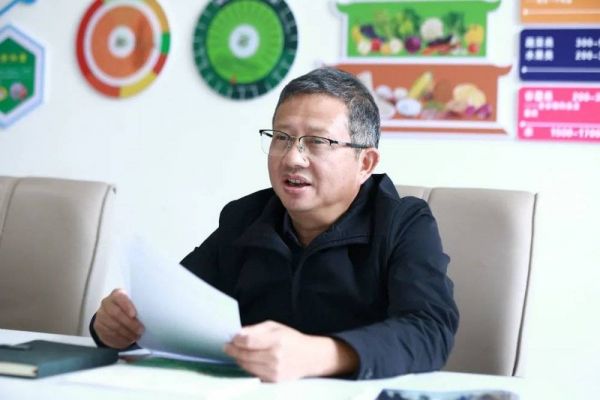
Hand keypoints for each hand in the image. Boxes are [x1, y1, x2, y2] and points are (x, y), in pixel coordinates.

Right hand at [93, 288, 143, 348]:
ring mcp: (101, 315)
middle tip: (140, 330)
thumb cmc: (128, 309)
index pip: (120, 297)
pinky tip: (128, 340)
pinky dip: (121, 339)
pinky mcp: (98, 326)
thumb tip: (152, 313)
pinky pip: (110, 334)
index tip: (134, 315)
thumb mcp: (133, 304)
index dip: (127, 306)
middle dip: (130, 324)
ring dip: (126, 333)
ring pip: (113, 326)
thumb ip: (138, 306)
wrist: (112, 316)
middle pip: (116, 314)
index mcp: (117, 294)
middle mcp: (106, 303)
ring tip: (136, 337)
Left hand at [223, 320, 357, 381]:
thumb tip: (237, 334)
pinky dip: (247, 367)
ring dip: (238, 359)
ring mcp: (274, 370)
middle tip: (227, 346)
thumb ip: (255, 329)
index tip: (230, 338)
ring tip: (236, 352)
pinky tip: (247, 360)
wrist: (310, 357)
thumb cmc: (291, 339)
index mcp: (277, 340)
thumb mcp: (275, 327)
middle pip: (245, 355)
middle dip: (233, 350)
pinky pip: (253, 373)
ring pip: (247, 366)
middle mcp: (275, 357)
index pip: (248, 342)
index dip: (236, 340)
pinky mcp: (274, 380)